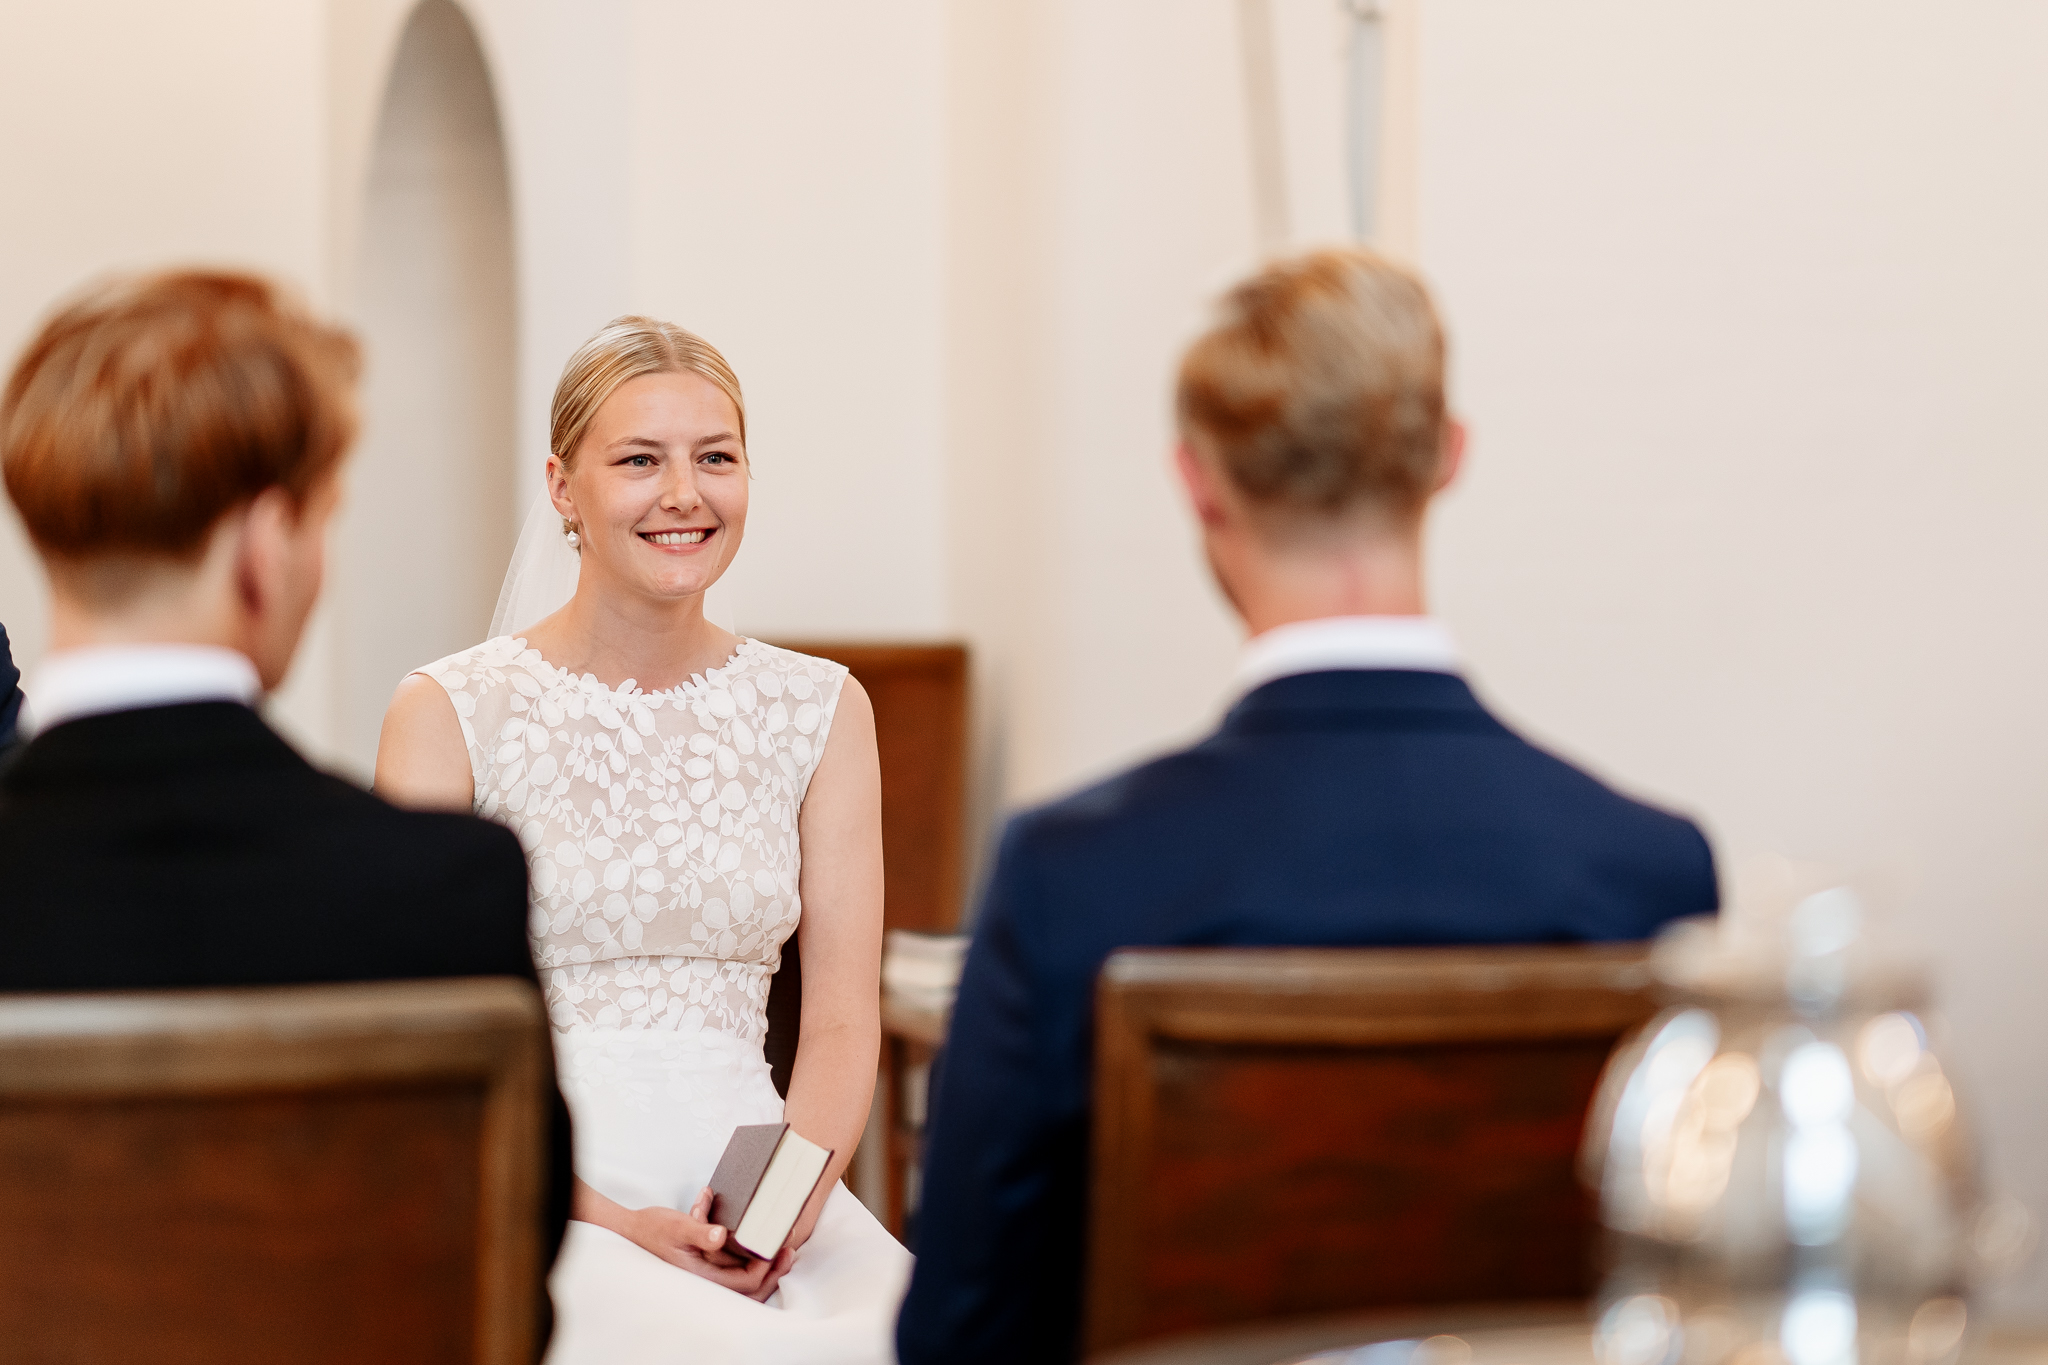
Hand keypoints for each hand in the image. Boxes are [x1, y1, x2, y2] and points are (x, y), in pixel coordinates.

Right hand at [621, 1188, 795, 1301]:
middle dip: (772, 1270)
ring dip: (762, 1262)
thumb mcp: (676, 1225)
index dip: (765, 1267)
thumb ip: (699, 1231)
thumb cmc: (652, 1229)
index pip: (744, 1282)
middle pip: (749, 1286)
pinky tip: (752, 1234)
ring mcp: (706, 1272)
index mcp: (701, 1276)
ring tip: (778, 1244)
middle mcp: (706, 1279)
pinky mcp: (705, 1262)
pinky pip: (732, 1265)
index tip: (778, 1247)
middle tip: (789, 1250)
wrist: (631, 1229)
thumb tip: (720, 1236)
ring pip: (743, 1277)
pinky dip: (744, 1253)